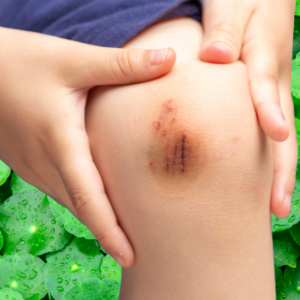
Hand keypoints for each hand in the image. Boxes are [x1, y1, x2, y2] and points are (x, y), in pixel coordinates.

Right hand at [0, 27, 175, 266]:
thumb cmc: (21, 61)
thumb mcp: (74, 59)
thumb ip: (123, 64)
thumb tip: (170, 58)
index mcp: (60, 144)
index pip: (89, 199)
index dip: (109, 231)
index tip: (130, 257)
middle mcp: (46, 163)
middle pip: (82, 209)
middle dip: (108, 233)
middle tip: (138, 252)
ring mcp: (34, 166)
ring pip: (71, 202)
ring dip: (96, 218)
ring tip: (125, 232)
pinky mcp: (30, 160)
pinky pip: (61, 189)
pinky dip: (83, 200)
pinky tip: (98, 198)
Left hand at [199, 0, 296, 217]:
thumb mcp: (229, 5)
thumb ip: (223, 32)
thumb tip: (215, 59)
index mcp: (262, 55)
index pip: (263, 88)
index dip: (268, 110)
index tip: (274, 134)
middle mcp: (273, 79)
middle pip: (283, 128)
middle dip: (282, 167)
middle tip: (277, 207)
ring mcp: (274, 89)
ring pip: (282, 135)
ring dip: (279, 170)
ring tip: (273, 205)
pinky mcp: (267, 92)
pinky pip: (271, 127)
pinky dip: (270, 155)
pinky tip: (261, 176)